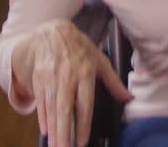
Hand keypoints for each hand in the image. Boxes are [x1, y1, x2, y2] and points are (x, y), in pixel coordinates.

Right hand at [12, 19, 133, 146]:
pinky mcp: (39, 78)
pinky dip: (43, 117)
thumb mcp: (100, 60)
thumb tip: (128, 98)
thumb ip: (113, 82)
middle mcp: (67, 76)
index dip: (83, 124)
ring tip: (55, 145)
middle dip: (64, 132)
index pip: (84, 103)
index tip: (82, 141)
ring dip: (53, 129)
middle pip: (65, 109)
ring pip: (51, 108)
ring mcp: (51, 77)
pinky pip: (41, 102)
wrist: (53, 31)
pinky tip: (46, 131)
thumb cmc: (80, 48)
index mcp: (85, 72)